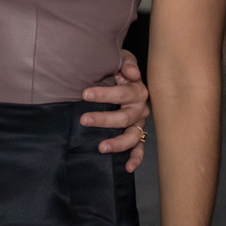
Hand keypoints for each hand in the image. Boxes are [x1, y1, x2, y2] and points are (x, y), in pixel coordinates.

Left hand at [81, 50, 151, 171]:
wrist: (125, 75)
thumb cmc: (120, 68)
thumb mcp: (122, 59)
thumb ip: (126, 63)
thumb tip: (132, 73)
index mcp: (137, 90)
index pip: (123, 93)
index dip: (104, 94)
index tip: (85, 94)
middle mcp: (140, 109)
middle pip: (124, 117)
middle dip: (103, 119)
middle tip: (84, 119)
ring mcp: (139, 123)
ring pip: (132, 136)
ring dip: (117, 143)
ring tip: (101, 147)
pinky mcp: (137, 134)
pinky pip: (139, 149)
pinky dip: (136, 159)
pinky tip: (127, 167)